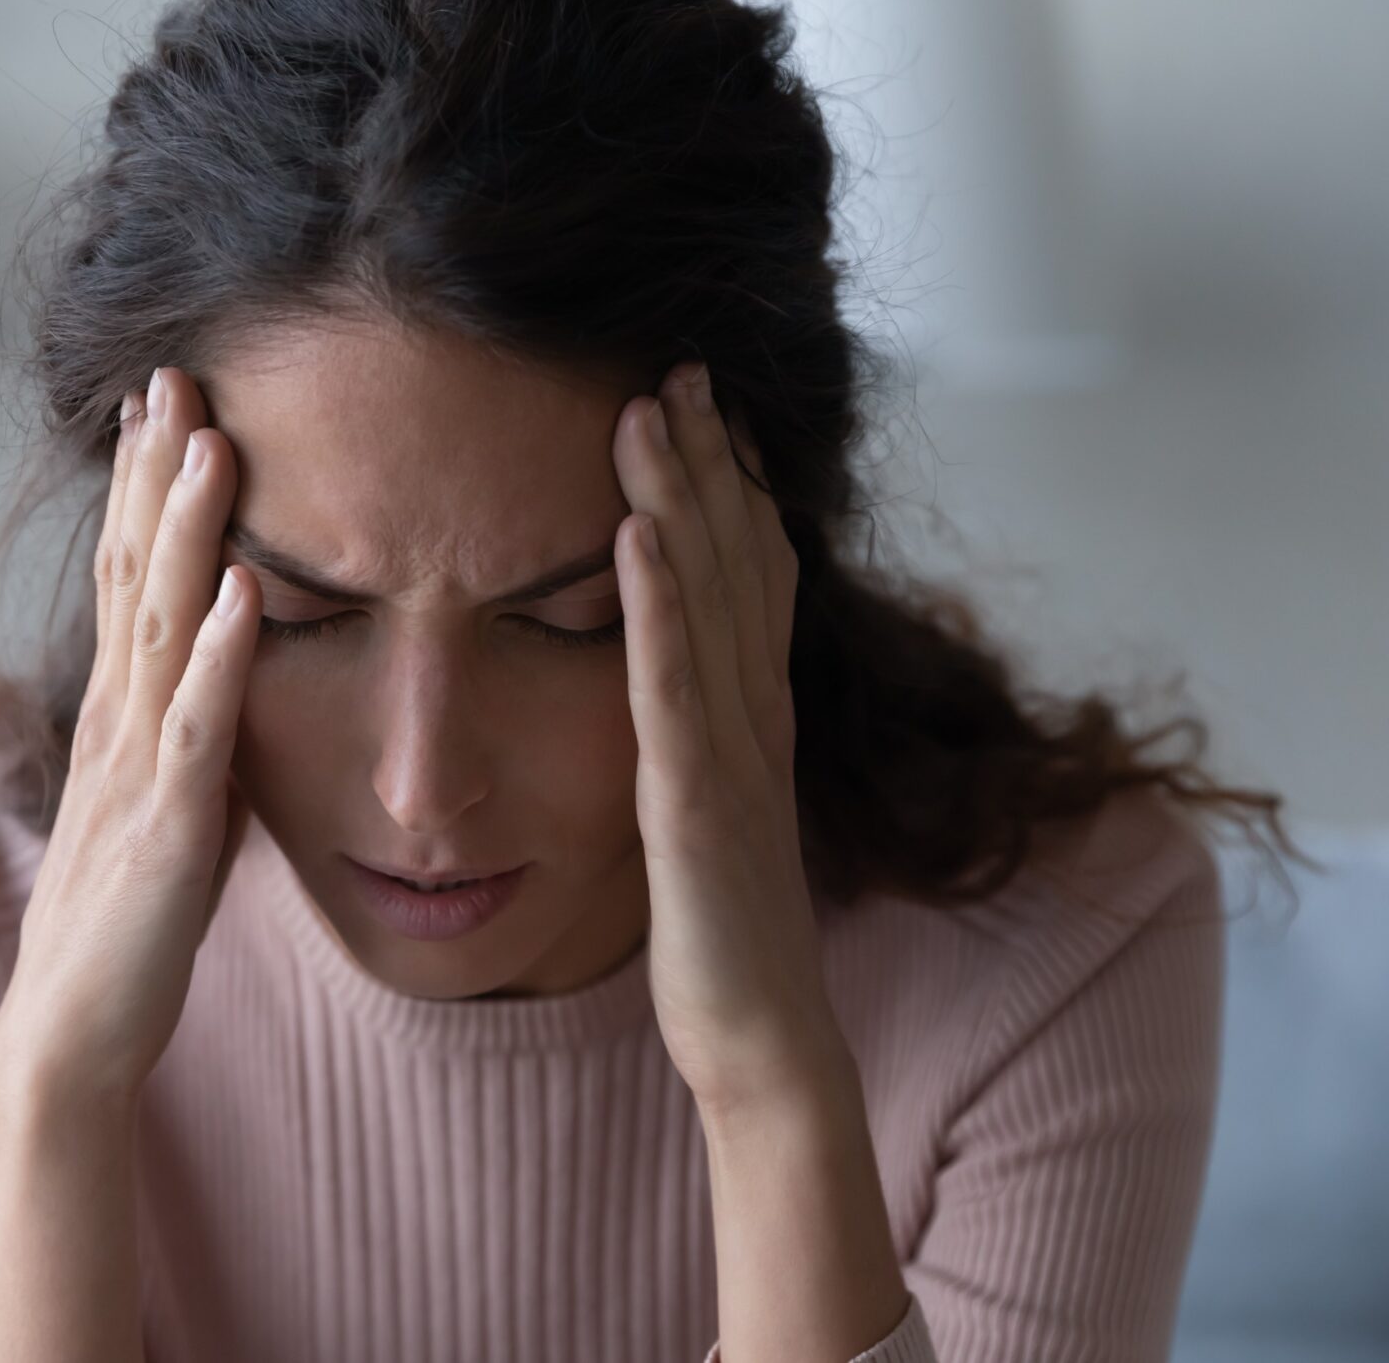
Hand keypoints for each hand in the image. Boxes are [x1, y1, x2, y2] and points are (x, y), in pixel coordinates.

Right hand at [0, 365, 263, 1109]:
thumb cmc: (121, 915)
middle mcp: (119, 723)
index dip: (144, 486)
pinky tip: (249, 592)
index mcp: (121, 712)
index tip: (165, 398)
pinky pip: (197, 731)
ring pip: (163, 630)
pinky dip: (223, 658)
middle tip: (174, 373)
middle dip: (155, 474)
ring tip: (211, 444)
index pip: (133, 575)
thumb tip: (226, 664)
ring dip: (187, 534)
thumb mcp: (156, 795)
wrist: (71, 1028)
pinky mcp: (168, 830)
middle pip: (138, 575)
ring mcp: (137, 771)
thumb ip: (180, 725)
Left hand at [612, 362, 841, 1111]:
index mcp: (751, 714)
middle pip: (736, 563)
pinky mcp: (696, 807)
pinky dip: (662, 610)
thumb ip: (704, 728)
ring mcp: (730, 756)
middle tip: (677, 363)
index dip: (730, 482)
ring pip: (709, 604)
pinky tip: (639, 538)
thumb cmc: (725, 926)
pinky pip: (674, 692)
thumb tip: (680, 669)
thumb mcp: (713, 802)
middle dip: (708, 460)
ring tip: (652, 409)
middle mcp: (753, 717)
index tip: (698, 398)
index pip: (748, 572)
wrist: (760, 1034)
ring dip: (683, 501)